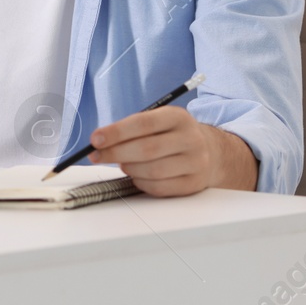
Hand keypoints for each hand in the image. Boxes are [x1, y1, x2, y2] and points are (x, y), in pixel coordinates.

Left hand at [85, 107, 258, 195]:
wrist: (210, 151)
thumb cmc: (172, 135)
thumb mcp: (158, 121)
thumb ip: (131, 128)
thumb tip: (99, 142)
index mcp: (178, 117)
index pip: (143, 123)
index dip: (116, 132)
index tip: (95, 140)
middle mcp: (190, 138)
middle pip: (146, 149)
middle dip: (115, 153)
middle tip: (96, 155)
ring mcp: (195, 162)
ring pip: (152, 171)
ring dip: (129, 169)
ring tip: (123, 164)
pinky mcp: (193, 183)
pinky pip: (159, 187)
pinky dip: (141, 183)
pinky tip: (137, 176)